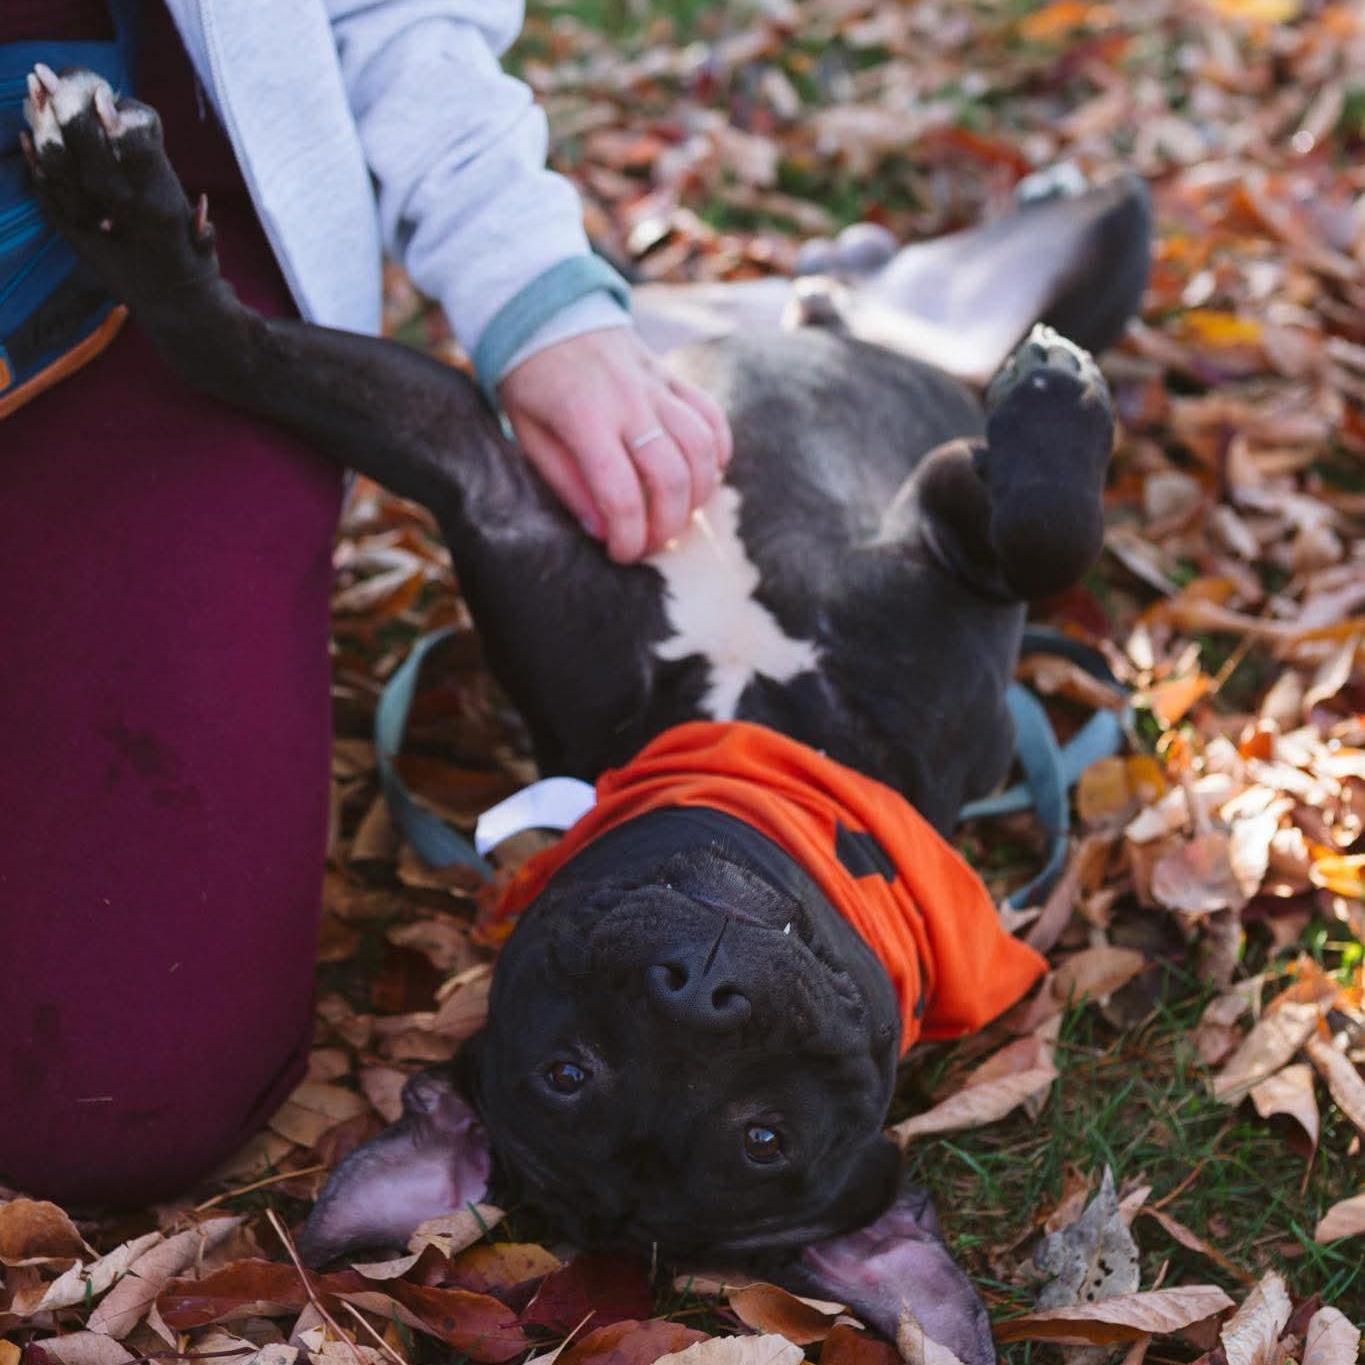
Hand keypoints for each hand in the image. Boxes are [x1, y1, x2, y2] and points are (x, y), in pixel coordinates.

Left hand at [497, 326, 731, 562]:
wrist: (547, 313)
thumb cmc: (531, 384)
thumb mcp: (529, 437)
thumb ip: (566, 484)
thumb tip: (603, 531)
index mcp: (583, 418)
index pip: (620, 493)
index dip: (629, 536)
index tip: (622, 555)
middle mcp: (628, 400)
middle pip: (671, 477)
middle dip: (667, 525)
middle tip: (650, 544)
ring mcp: (656, 385)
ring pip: (702, 449)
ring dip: (697, 495)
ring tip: (675, 516)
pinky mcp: (673, 377)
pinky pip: (712, 417)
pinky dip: (718, 453)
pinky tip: (703, 476)